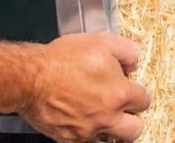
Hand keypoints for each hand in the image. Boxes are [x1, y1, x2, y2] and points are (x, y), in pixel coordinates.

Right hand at [21, 33, 151, 142]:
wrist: (30, 78)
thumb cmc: (63, 59)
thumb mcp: (102, 41)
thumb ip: (127, 50)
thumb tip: (134, 62)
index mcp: (119, 94)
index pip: (144, 101)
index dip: (138, 93)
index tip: (130, 89)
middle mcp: (106, 117)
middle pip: (135, 130)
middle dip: (132, 120)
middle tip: (122, 109)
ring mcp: (87, 131)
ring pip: (109, 140)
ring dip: (109, 130)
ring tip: (101, 116)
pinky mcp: (68, 139)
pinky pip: (84, 142)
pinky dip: (85, 134)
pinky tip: (80, 119)